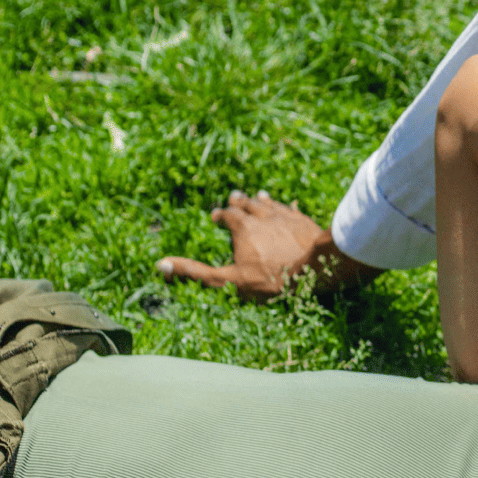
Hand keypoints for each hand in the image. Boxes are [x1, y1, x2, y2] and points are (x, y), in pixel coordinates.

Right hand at [156, 191, 374, 300]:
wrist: (317, 267)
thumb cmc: (271, 277)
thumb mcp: (230, 280)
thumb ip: (197, 272)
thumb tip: (161, 265)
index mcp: (243, 227)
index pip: (227, 215)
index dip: (221, 215)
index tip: (216, 217)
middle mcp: (263, 215)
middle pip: (248, 204)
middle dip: (239, 202)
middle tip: (234, 198)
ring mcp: (285, 216)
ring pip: (270, 203)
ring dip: (261, 201)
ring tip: (258, 197)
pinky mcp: (304, 221)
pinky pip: (292, 210)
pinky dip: (286, 208)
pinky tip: (288, 207)